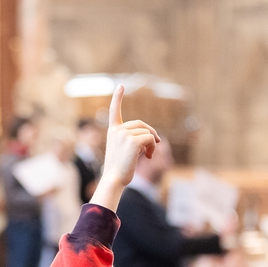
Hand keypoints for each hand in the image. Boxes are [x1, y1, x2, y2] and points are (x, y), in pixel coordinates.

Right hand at [90, 86, 159, 211]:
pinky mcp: (133, 141)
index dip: (117, 98)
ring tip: (148, 155)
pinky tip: (148, 157)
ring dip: (152, 143)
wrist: (114, 180)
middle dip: (150, 133)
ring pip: (147, 132)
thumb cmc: (119, 169)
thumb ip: (133, 139)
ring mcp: (124, 134)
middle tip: (155, 144)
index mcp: (112, 132)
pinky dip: (153, 148)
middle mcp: (117, 130)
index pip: (114, 111)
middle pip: (141, 124)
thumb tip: (152, 137)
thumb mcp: (123, 151)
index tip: (121, 87)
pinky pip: (150, 139)